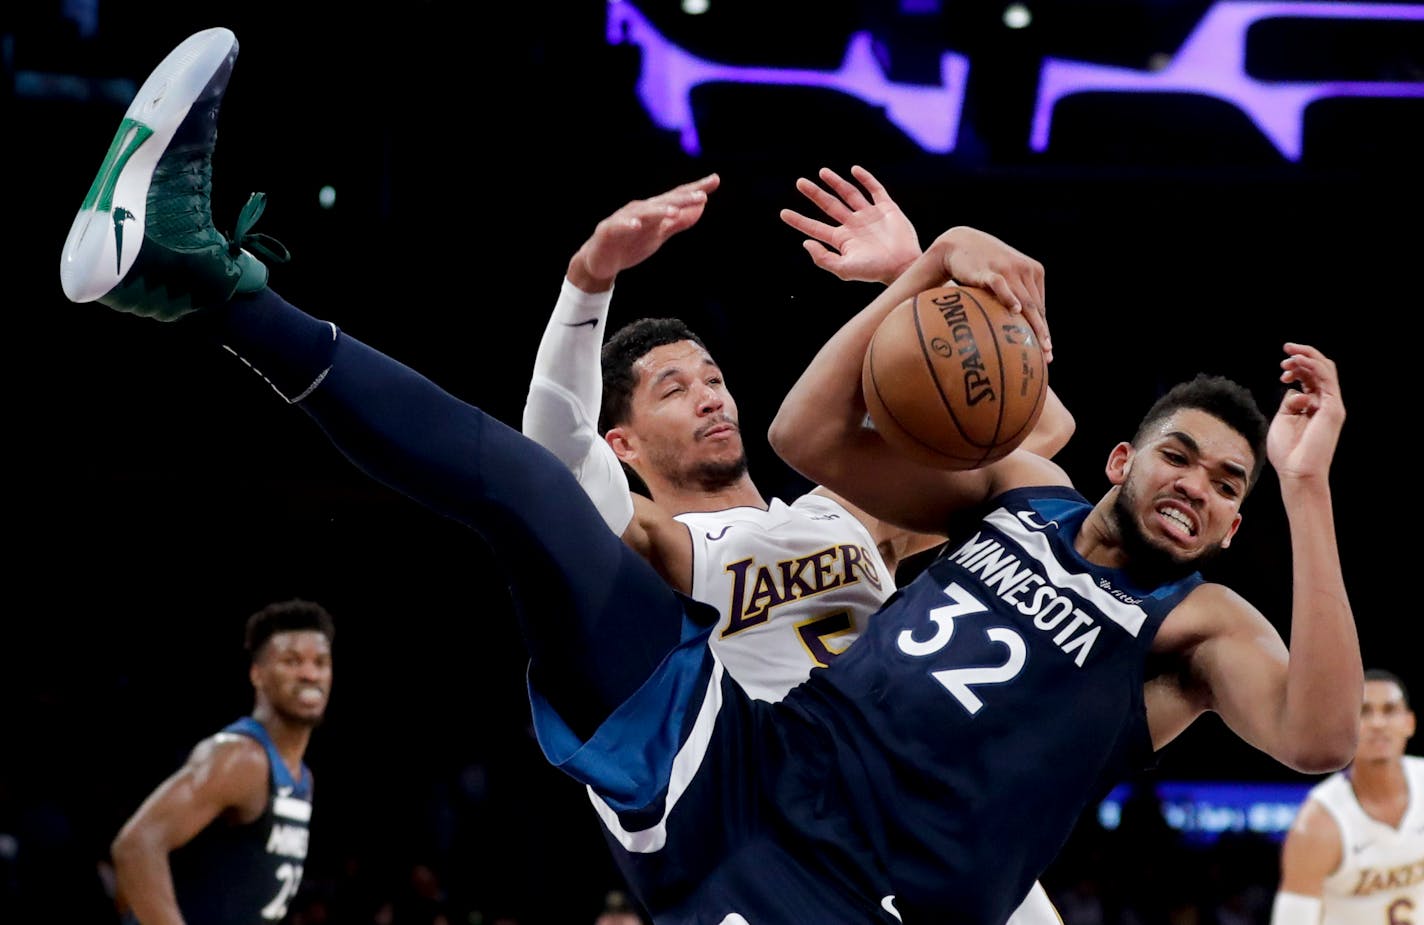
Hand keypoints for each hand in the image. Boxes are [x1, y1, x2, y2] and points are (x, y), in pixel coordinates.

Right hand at [569, 174, 720, 290]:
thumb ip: (679, 220)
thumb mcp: (660, 233)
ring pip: (643, 213)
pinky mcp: (608, 231)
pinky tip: (636, 225)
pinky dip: (627, 225)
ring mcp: (623, 220)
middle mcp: (640, 210)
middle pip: (664, 203)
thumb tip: (702, 206)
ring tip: (673, 211)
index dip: (695, 189)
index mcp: (653, 210)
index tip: (715, 180)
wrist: (600, 262)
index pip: (677, 197)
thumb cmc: (631, 244)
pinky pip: (618, 227)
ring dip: (658, 211)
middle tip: (701, 196)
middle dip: (682, 199)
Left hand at [780, 165, 920, 285]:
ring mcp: (869, 215)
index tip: (783, 213)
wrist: (902, 266)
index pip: (815, 227)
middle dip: (814, 194)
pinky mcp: (887, 209)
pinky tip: (854, 170)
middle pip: (829, 205)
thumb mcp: (844, 269)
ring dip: (836, 182)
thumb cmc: (874, 271)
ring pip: (849, 194)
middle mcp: (853, 225)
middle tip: (799, 183)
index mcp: (842, 240)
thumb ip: (823, 258)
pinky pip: (874, 190)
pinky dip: (865, 179)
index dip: (799, 220)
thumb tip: (805, 242)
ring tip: (822, 172)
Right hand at [933, 226, 1051, 362]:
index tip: (1047, 351)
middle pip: (1036, 307)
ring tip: (1035, 344)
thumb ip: (1015, 294)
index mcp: (1033, 271)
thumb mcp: (1004, 276)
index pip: (1040, 306)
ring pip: (1025, 301)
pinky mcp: (989, 270)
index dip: (1045, 329)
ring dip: (1032, 324)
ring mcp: (1008, 269)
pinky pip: (1001, 286)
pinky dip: (1009, 298)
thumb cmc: (981, 266)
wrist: (959, 243)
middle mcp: (1025, 269)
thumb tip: (1016, 327)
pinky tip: (1015, 310)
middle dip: (1042, 333)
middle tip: (1046, 354)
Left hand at [1269, 343, 1344, 481]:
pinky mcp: (1332, 409)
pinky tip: (1298, 361)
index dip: (1297, 368)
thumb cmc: (1287, 451)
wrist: (1297, 472)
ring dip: (1308, 357)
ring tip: (1290, 353)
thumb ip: (1290, 402)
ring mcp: (1331, 405)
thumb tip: (1295, 389)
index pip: (1311, 377)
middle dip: (1303, 355)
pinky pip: (1326, 380)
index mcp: (1313, 405)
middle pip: (1320, 369)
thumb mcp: (1284, 419)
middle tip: (1286, 349)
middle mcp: (1325, 403)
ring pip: (1326, 370)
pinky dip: (1313, 367)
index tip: (1282, 371)